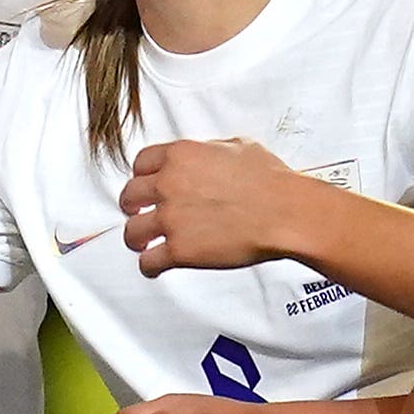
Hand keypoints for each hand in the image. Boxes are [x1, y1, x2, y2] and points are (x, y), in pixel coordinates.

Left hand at [121, 136, 308, 274]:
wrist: (284, 213)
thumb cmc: (270, 182)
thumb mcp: (238, 147)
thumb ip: (211, 150)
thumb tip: (209, 155)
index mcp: (181, 156)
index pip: (141, 163)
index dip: (142, 176)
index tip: (146, 184)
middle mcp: (169, 184)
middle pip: (130, 196)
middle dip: (133, 206)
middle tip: (140, 213)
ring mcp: (171, 218)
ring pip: (132, 231)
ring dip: (136, 238)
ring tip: (143, 243)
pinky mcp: (179, 250)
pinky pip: (148, 262)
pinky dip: (149, 266)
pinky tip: (155, 266)